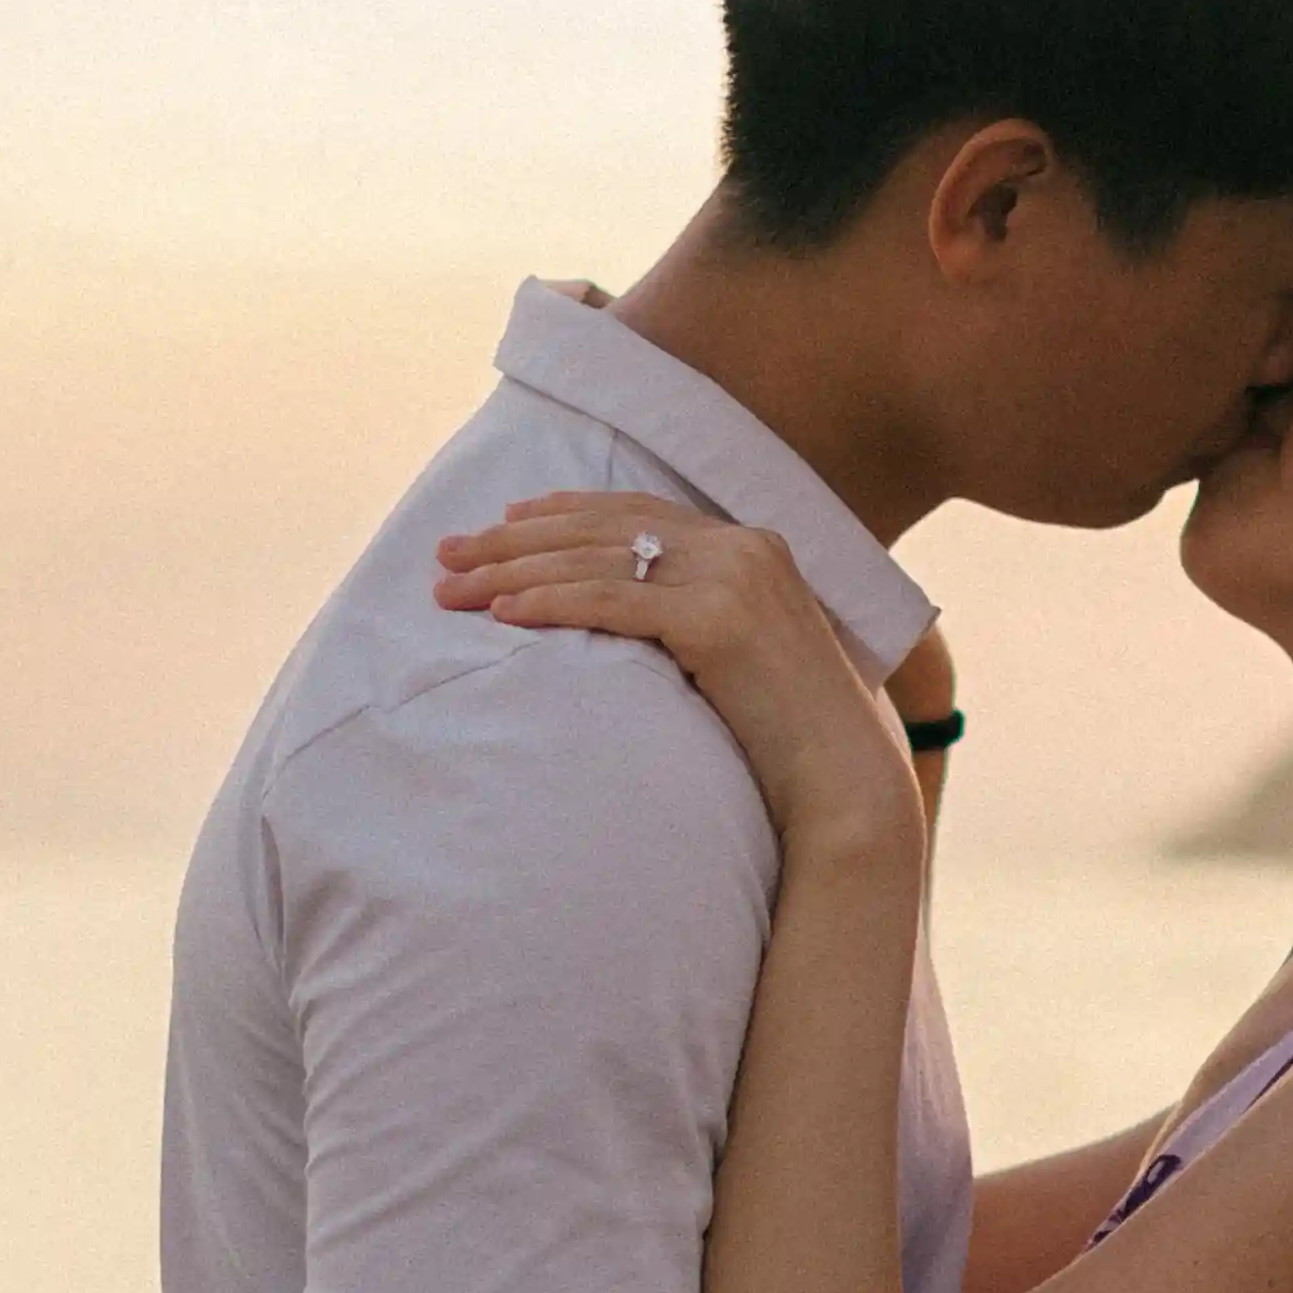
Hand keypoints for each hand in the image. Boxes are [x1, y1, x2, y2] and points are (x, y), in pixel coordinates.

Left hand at [433, 494, 922, 856]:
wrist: (845, 780)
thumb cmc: (792, 739)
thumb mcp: (741, 660)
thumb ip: (698, 622)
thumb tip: (633, 626)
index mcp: (752, 545)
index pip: (638, 511)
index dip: (563, 513)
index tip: (504, 522)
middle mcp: (745, 546)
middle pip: (605, 526)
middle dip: (515, 538)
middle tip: (447, 553)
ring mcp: (736, 576)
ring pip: (598, 557)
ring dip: (513, 570)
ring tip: (451, 588)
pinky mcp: (720, 620)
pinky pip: (612, 600)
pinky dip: (550, 601)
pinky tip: (503, 613)